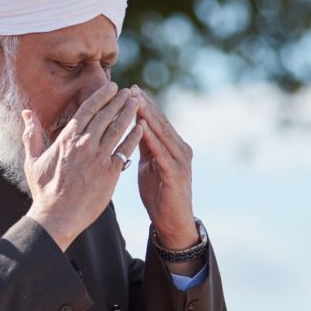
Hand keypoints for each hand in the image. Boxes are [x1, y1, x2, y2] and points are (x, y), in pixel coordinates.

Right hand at [23, 82, 142, 250]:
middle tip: (130, 91)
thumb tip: (26, 112)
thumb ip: (31, 134)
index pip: (88, 109)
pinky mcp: (110, 172)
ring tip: (137, 103)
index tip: (112, 87)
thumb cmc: (44, 190)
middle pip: (106, 115)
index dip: (102, 96)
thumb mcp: (33, 159)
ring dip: (129, 113)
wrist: (57, 216)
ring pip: (118, 129)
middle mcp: (85, 144)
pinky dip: (134, 137)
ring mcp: (98, 157)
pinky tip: (142, 127)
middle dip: (119, 101)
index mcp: (67, 138)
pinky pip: (125, 150)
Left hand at [132, 85, 198, 251]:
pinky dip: (151, 138)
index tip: (130, 89)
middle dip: (145, 104)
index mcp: (174, 146)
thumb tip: (132, 125)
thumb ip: (145, 146)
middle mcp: (181, 149)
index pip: (158, 120)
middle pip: (161, 122)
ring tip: (135, 100)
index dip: (145, 104)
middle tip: (131, 88)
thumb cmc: (159, 194)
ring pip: (162, 133)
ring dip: (148, 115)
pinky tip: (141, 126)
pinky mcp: (176, 173)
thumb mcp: (149, 164)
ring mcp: (180, 160)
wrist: (173, 222)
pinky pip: (161, 152)